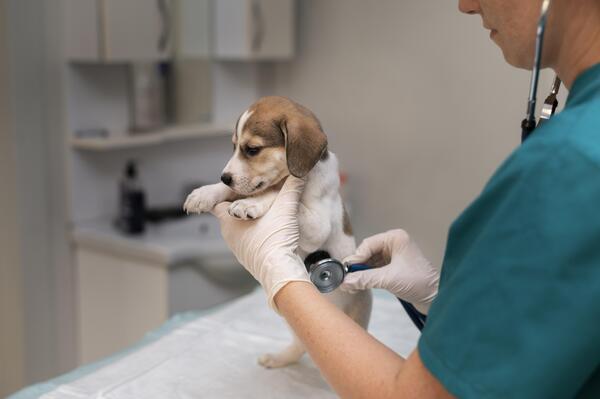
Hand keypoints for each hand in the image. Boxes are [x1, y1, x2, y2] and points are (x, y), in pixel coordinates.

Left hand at [211, 176, 309, 310]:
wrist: (280, 273)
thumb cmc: (276, 241)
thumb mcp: (286, 208)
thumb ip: (292, 186)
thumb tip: (301, 168)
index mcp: (229, 220)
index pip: (216, 201)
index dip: (225, 193)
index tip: (235, 187)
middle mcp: (230, 235)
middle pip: (230, 214)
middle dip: (241, 204)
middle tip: (255, 195)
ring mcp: (238, 249)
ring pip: (239, 229)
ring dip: (249, 221)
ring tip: (265, 212)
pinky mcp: (250, 259)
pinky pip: (249, 242)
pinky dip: (256, 235)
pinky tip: (270, 231)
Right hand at [340, 229, 438, 313]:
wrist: (436, 298)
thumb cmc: (419, 282)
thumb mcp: (388, 279)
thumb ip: (365, 279)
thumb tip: (345, 281)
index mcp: (395, 238)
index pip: (368, 245)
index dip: (356, 258)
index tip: (345, 271)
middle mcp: (394, 244)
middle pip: (367, 253)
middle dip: (357, 267)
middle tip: (345, 279)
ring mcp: (394, 256)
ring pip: (370, 262)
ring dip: (361, 273)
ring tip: (350, 285)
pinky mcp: (394, 267)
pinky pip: (375, 269)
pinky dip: (367, 277)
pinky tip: (359, 285)